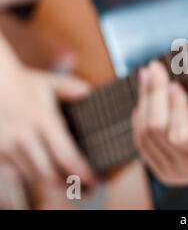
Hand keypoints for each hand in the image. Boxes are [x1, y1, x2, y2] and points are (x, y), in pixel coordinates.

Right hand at [0, 62, 96, 186]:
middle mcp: (24, 136)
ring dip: (50, 183)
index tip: (96, 180)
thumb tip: (87, 91)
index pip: (66, 155)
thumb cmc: (23, 83)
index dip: (82, 172)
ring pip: (32, 177)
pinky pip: (14, 175)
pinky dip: (30, 177)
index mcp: (42, 119)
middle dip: (68, 185)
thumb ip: (69, 87)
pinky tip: (42, 174)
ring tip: (67, 183)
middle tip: (84, 188)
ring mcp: (7, 146)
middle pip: (49, 174)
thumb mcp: (48, 82)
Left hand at [132, 61, 187, 185]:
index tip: (175, 83)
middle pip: (158, 130)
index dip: (175, 108)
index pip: (182, 134)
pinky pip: (142, 141)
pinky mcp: (163, 171)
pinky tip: (146, 97)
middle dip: (154, 95)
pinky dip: (141, 115)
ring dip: (144, 101)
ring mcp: (175, 172)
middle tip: (154, 67)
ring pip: (146, 133)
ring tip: (148, 75)